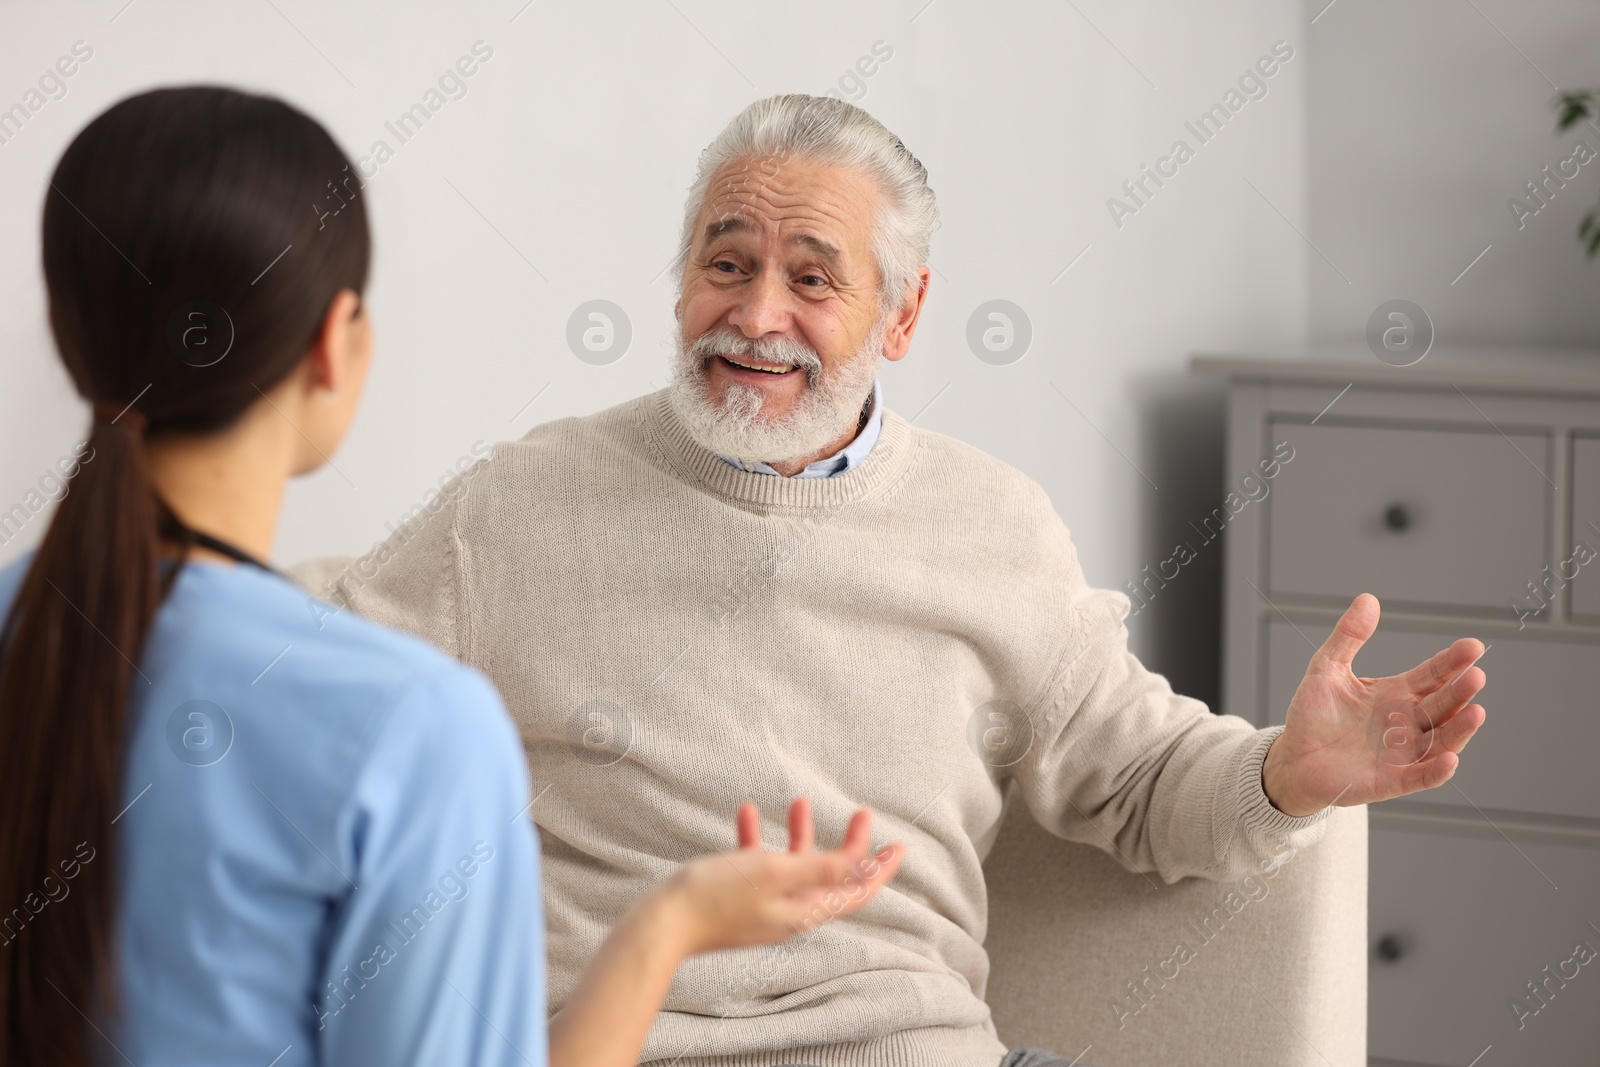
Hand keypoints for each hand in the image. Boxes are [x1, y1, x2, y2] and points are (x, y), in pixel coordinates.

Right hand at [652, 797, 903, 958]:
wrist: (659, 924)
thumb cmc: (715, 897)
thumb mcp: (773, 874)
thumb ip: (818, 869)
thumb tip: (860, 864)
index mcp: (802, 910)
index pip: (855, 891)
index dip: (879, 868)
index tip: (898, 845)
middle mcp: (786, 911)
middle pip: (830, 876)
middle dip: (848, 845)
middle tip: (861, 814)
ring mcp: (760, 904)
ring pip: (793, 866)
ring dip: (800, 834)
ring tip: (798, 802)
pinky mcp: (735, 897)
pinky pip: (755, 864)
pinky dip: (756, 838)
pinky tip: (745, 812)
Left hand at [1262, 593, 1486, 816]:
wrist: (1293, 758)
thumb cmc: (1313, 715)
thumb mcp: (1327, 669)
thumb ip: (1349, 636)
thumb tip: (1368, 599)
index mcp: (1396, 694)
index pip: (1432, 675)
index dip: (1452, 661)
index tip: (1473, 646)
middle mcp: (1407, 722)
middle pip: (1442, 705)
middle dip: (1460, 691)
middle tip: (1476, 675)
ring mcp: (1403, 753)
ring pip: (1441, 740)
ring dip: (1460, 729)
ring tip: (1476, 712)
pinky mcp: (1391, 781)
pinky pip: (1420, 777)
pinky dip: (1436, 770)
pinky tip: (1450, 759)